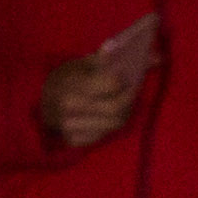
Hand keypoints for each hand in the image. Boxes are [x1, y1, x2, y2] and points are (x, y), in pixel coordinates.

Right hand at [38, 17, 157, 149]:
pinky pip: (103, 136)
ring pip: (114, 124)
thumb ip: (117, 59)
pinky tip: (105, 118)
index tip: (124, 77)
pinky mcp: (73, 140)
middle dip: (129, 98)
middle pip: (117, 108)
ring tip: (120, 103)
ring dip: (123, 113)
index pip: (113, 83)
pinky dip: (109, 127)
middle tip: (130, 91)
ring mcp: (71, 127)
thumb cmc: (67, 77)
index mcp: (74, 84)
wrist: (38, 100)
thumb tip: (158, 57)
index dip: (123, 80)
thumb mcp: (86, 62)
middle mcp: (71, 108)